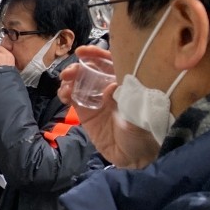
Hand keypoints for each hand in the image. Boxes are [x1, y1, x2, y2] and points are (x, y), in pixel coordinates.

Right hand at [58, 45, 159, 168]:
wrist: (138, 157)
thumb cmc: (146, 130)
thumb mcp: (142, 110)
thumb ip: (128, 96)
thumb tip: (110, 86)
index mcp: (125, 82)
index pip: (109, 62)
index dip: (95, 54)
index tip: (82, 52)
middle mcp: (110, 88)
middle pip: (90, 70)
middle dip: (78, 67)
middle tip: (70, 72)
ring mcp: (97, 101)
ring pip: (79, 83)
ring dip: (69, 79)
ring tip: (65, 81)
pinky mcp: (86, 114)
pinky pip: (73, 99)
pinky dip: (65, 93)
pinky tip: (63, 94)